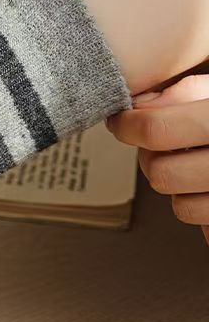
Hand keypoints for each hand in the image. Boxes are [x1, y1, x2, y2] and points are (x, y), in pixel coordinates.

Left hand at [107, 74, 208, 244]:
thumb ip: (185, 93)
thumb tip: (140, 107)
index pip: (157, 130)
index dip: (127, 125)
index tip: (121, 122)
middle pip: (161, 173)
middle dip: (151, 159)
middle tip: (162, 146)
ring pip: (180, 207)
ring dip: (179, 189)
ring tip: (195, 167)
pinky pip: (207, 229)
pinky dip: (204, 211)